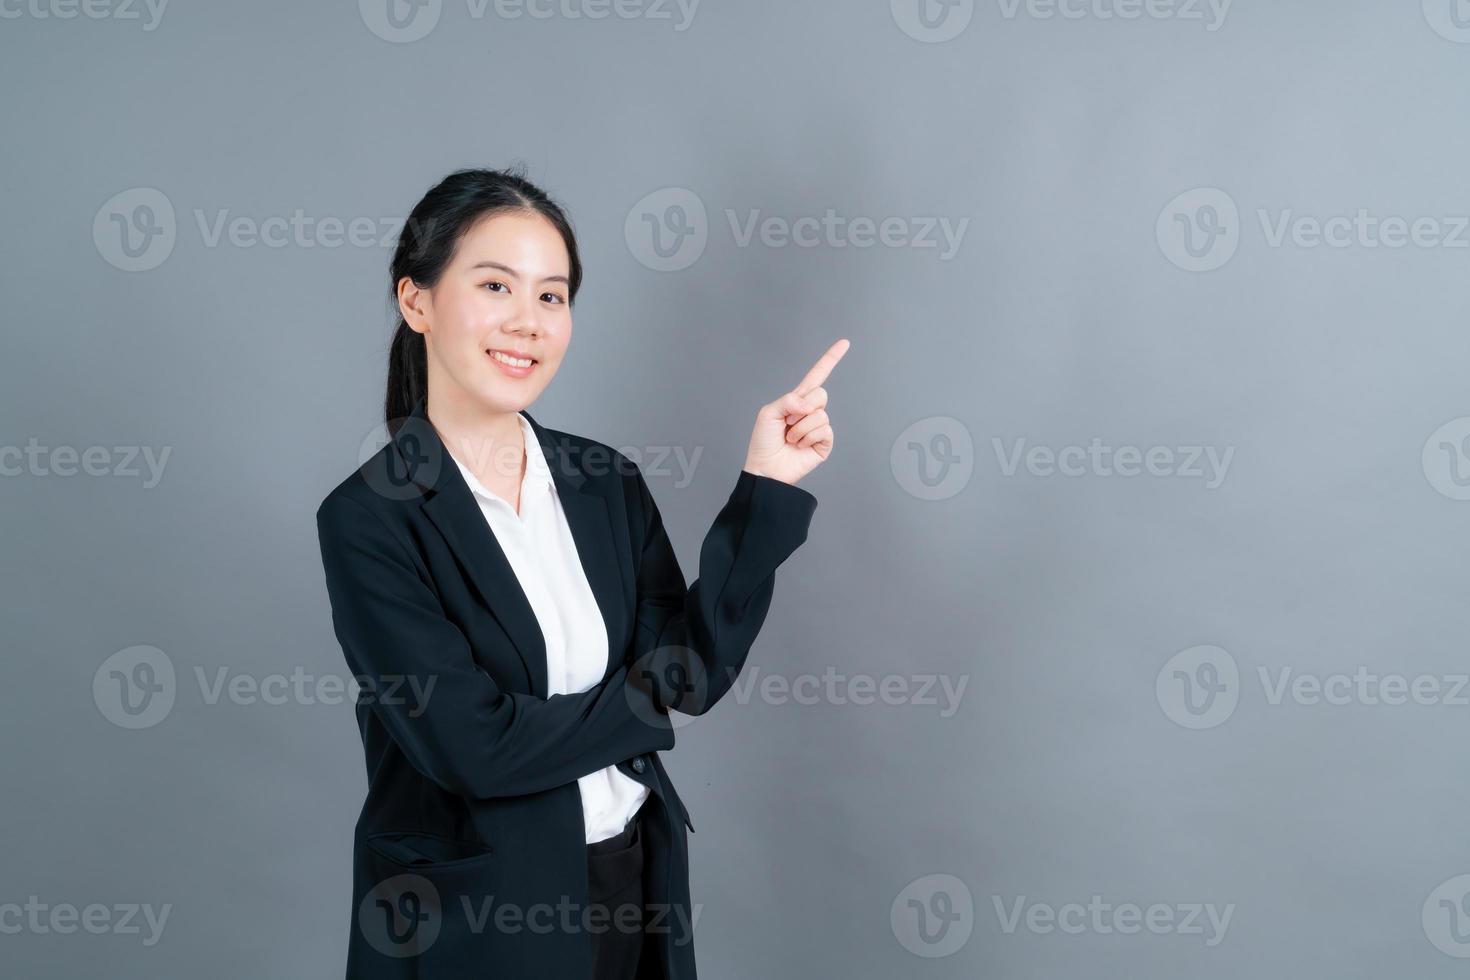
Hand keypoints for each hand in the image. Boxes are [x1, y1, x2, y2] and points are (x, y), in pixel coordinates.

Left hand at [743, 338, 849, 485]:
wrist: (766, 469)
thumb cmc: (764, 442)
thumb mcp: (769, 413)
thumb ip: (788, 400)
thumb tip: (808, 404)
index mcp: (797, 400)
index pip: (817, 376)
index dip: (830, 359)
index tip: (845, 343)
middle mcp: (810, 411)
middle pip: (820, 394)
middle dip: (802, 408)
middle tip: (788, 422)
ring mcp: (819, 427)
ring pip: (820, 414)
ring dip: (800, 428)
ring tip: (790, 438)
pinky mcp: (824, 443)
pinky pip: (824, 429)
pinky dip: (808, 437)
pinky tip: (800, 445)